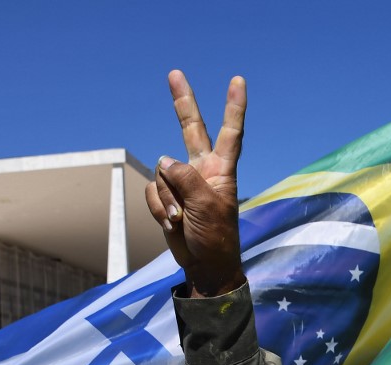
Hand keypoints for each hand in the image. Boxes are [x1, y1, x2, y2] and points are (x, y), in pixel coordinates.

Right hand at [145, 70, 246, 296]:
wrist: (204, 265)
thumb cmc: (216, 237)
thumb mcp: (206, 206)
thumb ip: (185, 179)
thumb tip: (164, 161)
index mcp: (222, 170)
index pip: (230, 132)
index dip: (234, 107)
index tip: (237, 81)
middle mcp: (202, 170)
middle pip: (190, 129)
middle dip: (182, 103)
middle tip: (174, 74)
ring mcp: (182, 182)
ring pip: (162, 174)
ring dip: (167, 200)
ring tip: (181, 220)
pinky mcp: (166, 196)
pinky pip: (153, 192)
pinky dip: (158, 209)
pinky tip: (172, 224)